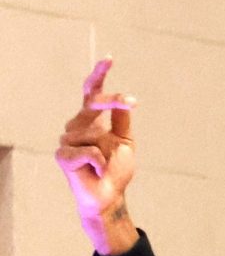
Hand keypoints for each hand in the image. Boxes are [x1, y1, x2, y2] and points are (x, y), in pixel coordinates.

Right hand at [56, 57, 138, 254]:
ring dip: (107, 150)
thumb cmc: (116, 169)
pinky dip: (100, 161)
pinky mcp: (63, 155)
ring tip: (105, 164)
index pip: (91, 93)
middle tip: (131, 102)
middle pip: (92, 103)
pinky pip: (88, 151)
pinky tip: (97, 170)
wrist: (109, 195)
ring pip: (93, 132)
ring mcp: (66, 139)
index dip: (99, 75)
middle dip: (112, 101)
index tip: (109, 60)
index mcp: (91, 121)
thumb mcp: (124, 141)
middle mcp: (76, 126)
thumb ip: (121, 120)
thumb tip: (124, 100)